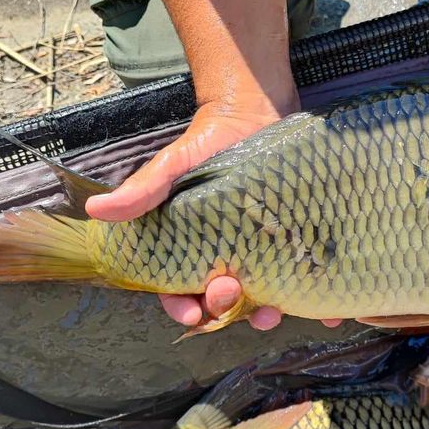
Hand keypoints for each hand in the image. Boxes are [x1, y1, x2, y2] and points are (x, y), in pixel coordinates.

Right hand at [86, 99, 341, 331]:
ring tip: (275, 314)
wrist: (255, 114)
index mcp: (192, 249)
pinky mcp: (294, 243)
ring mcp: (263, 253)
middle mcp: (227, 258)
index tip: (191, 312)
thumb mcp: (173, 166)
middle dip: (225, 309)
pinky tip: (331, 313)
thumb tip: (98, 210)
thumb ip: (143, 191)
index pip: (180, 291)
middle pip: (223, 301)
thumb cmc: (207, 143)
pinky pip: (305, 276)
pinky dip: (318, 299)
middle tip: (231, 296)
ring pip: (263, 297)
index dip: (183, 307)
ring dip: (267, 314)